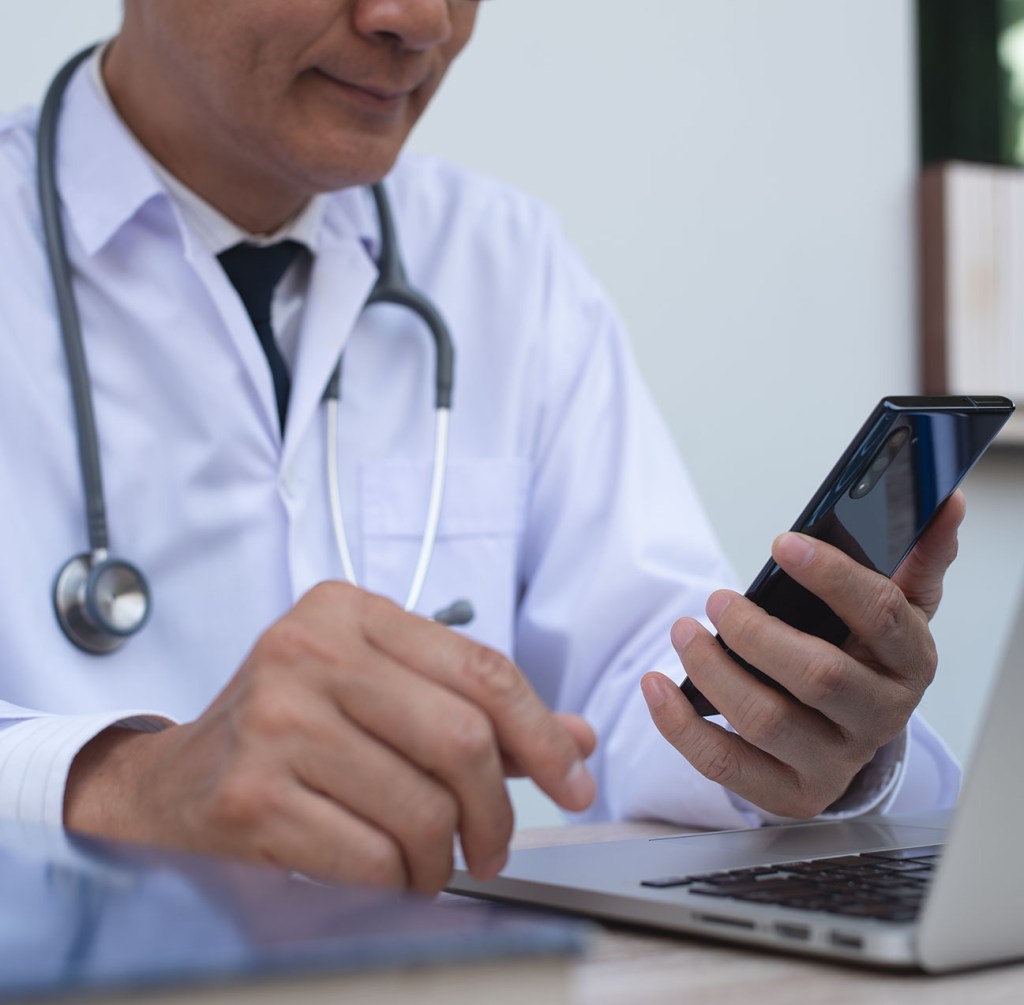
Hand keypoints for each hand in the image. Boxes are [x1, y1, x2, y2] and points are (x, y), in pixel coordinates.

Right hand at [64, 582, 595, 893]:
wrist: (175, 778)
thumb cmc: (292, 726)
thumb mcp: (379, 691)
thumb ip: (475, 709)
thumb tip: (577, 740)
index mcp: (348, 611)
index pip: (482, 670)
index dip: (543, 735)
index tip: (573, 782)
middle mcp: (308, 650)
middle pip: (462, 738)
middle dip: (497, 811)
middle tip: (493, 845)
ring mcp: (274, 720)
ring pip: (422, 807)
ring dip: (445, 855)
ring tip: (433, 861)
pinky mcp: (250, 794)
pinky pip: (371, 856)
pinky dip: (398, 879)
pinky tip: (388, 872)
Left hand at [640, 491, 965, 818]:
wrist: (849, 733)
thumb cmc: (862, 657)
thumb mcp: (897, 609)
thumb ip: (917, 557)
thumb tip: (945, 502)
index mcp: (909, 662)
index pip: (883, 616)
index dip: (833, 577)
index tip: (782, 544)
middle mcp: (878, 717)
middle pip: (820, 676)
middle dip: (757, 632)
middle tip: (717, 598)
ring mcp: (832, 762)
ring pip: (767, 720)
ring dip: (713, 671)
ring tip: (683, 632)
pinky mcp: (787, 792)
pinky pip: (725, 764)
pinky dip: (681, 725)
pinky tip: (656, 686)